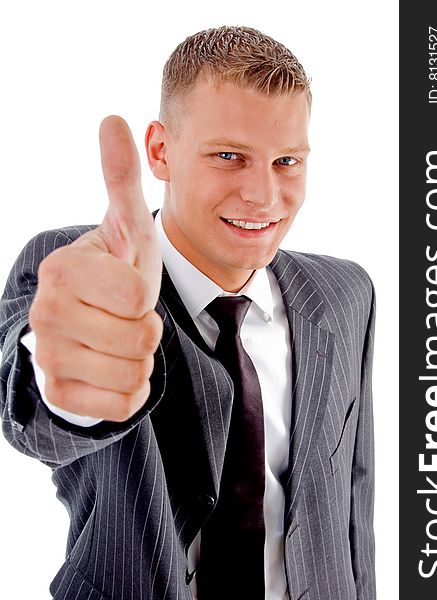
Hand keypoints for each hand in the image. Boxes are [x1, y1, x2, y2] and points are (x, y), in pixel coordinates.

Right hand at [29, 116, 162, 421]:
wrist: (92, 324)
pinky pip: (123, 404)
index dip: (145, 294)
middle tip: (125, 316)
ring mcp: (48, 357)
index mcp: (64, 270)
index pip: (138, 297)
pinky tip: (112, 367)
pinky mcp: (60, 394)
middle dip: (146, 329)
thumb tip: (114, 118)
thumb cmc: (116, 274)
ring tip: (119, 339)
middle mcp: (45, 314)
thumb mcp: (125, 227)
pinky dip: (131, 389)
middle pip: (140, 337)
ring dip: (140, 357)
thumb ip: (121, 179)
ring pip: (133, 372)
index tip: (126, 286)